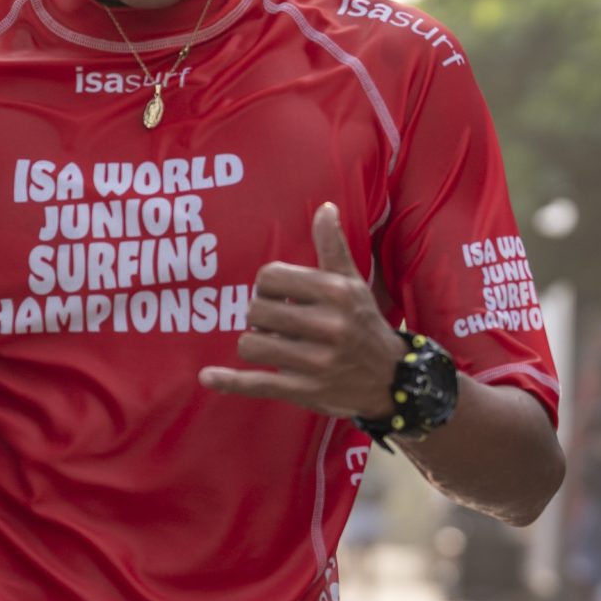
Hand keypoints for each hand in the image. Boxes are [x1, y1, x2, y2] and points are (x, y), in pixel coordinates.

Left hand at [200, 203, 406, 420]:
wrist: (392, 379)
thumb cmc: (363, 323)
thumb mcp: (353, 283)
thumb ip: (333, 246)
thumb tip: (325, 208)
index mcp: (336, 293)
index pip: (270, 277)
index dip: (265, 286)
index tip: (277, 296)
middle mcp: (329, 326)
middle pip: (256, 311)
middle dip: (258, 316)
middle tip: (275, 323)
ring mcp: (316, 363)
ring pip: (251, 345)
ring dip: (254, 344)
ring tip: (272, 344)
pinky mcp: (306, 391)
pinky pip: (257, 383)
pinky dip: (229, 381)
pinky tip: (208, 376)